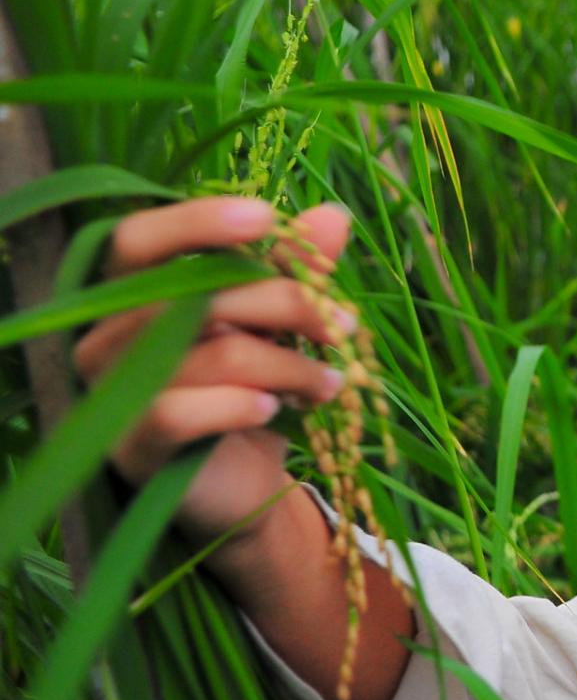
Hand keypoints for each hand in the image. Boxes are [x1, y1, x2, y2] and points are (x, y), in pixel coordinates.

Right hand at [72, 196, 354, 548]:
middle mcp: (108, 336)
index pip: (137, 239)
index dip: (196, 222)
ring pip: (209, 354)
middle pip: (194, 295)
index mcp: (133, 294)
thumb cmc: (253, 386)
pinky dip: (238, 406)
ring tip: (329, 383)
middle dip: (285, 302)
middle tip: (344, 326)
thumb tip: (334, 215)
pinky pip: (177, 413)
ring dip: (288, 365)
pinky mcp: (131, 447)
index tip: (267, 217)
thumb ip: (296, 271)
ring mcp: (111, 393)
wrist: (245, 484)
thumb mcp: (280, 325)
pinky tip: (274, 411)